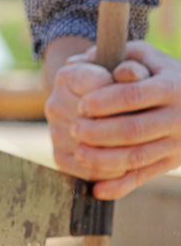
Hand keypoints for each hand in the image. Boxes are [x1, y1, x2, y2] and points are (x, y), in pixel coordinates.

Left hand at [45, 40, 180, 198]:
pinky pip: (143, 177)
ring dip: (103, 159)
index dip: (105, 101)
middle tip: (74, 128)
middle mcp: (177, 117)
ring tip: (78, 153)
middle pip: (133, 129)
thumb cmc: (164, 76)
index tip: (82, 104)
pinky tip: (96, 190)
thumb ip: (121, 55)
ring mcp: (175, 144)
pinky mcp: (170, 163)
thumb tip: (84, 58)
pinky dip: (119, 186)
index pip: (133, 95)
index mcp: (171, 88)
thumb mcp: (151, 58)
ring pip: (136, 157)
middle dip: (99, 132)